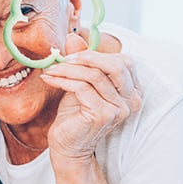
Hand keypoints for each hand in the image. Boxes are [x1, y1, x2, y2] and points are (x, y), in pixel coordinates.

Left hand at [41, 33, 141, 158]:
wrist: (67, 147)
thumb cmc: (74, 116)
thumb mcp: (79, 84)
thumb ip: (81, 62)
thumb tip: (73, 37)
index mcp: (132, 91)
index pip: (124, 62)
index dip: (97, 54)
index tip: (71, 55)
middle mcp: (132, 100)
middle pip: (115, 65)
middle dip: (86, 57)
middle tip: (62, 59)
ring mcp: (120, 108)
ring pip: (94, 75)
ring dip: (68, 69)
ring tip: (51, 70)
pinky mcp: (104, 114)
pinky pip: (82, 88)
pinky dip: (63, 80)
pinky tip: (50, 79)